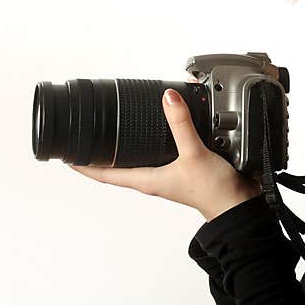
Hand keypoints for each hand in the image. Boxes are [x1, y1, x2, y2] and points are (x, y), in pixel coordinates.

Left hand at [68, 84, 261, 221]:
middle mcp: (153, 178)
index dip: (82, 165)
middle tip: (84, 137)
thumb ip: (180, 124)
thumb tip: (167, 99)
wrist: (238, 205)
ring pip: (136, 160)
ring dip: (123, 148)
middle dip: (99, 154)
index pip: (103, 175)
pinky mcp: (183, 169)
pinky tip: (157, 130)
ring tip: (111, 131)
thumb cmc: (213, 191)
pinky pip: (159, 154)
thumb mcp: (193, 153)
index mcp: (146, 179)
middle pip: (115, 168)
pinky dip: (151, 142)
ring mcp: (167, 175)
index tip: (65, 154)